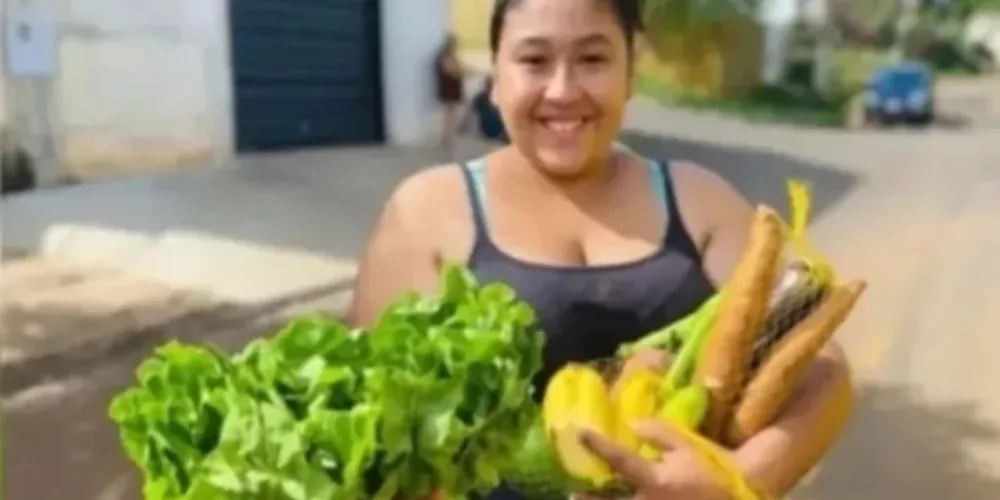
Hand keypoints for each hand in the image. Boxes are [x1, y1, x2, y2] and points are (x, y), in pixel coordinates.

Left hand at [579, 421, 733, 499]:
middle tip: (573, 494)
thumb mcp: (686, 444)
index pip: (619, 461)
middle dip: (589, 498)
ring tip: (584, 498)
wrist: (742, 494)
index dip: (598, 446)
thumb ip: (657, 433)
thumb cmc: (712, 467)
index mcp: (655, 479)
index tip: (580, 433)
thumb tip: (632, 425)